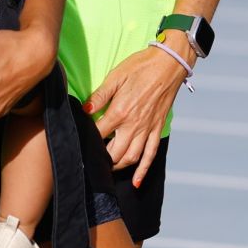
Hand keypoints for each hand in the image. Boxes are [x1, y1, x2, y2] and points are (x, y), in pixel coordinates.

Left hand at [86, 41, 189, 185]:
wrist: (169, 64)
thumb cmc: (140, 67)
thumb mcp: (116, 76)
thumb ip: (100, 95)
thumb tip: (84, 109)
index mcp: (120, 111)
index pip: (98, 133)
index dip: (87, 139)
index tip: (79, 142)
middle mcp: (134, 125)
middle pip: (114, 152)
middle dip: (101, 159)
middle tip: (92, 159)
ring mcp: (147, 129)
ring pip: (131, 158)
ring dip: (118, 166)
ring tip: (108, 168)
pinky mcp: (157, 129)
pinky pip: (151, 155)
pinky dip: (143, 170)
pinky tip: (136, 182)